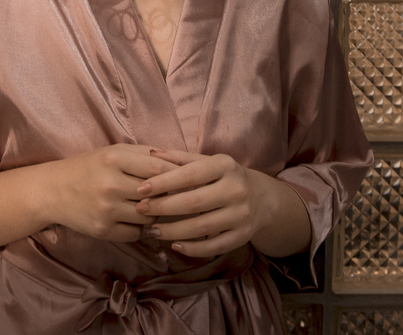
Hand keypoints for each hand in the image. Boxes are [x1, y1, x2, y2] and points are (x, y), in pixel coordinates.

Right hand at [44, 144, 178, 242]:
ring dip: (156, 213)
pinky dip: (141, 228)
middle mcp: (110, 184)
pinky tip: (137, 220)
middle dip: (169, 196)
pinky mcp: (103, 230)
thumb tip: (179, 161)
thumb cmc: (88, 167)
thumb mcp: (112, 152)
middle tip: (177, 196)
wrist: (52, 191)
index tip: (188, 178)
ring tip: (154, 207)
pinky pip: (136, 233)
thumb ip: (144, 153)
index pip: (158, 167)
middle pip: (157, 194)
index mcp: (114, 159)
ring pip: (150, 216)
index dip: (176, 174)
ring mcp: (106, 209)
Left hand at [133, 148, 285, 258]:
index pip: (190, 175)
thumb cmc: (224, 177)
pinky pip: (213, 246)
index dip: (163, 183)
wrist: (262, 198)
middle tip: (140, 210)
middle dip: (163, 208)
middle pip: (193, 203)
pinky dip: (192, 249)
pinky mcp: (242, 236)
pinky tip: (174, 245)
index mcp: (225, 166)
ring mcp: (241, 215)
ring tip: (151, 230)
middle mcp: (236, 190)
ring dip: (172, 231)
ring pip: (201, 227)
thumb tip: (150, 154)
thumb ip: (180, 158)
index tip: (140, 189)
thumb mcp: (207, 162)